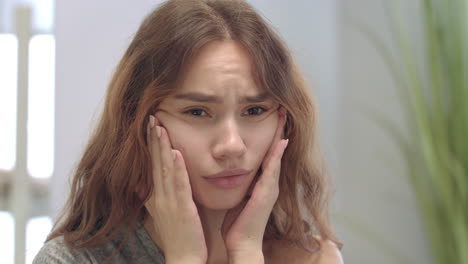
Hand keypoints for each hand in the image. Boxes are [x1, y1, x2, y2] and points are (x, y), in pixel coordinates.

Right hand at [144, 115, 207, 263]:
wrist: (184, 259)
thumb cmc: (178, 236)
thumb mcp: (161, 214)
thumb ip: (151, 197)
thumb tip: (140, 183)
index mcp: (156, 197)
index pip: (151, 165)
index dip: (149, 145)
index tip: (148, 125)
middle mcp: (158, 197)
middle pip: (154, 162)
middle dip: (152, 139)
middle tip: (151, 117)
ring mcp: (169, 202)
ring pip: (163, 169)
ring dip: (161, 147)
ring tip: (159, 126)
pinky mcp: (181, 209)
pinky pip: (178, 185)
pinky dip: (176, 168)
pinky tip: (175, 153)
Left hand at [221, 106, 287, 262]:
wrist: (242, 244)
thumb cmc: (237, 223)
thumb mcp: (239, 197)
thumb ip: (240, 184)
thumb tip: (230, 171)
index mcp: (261, 182)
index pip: (266, 153)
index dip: (270, 135)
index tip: (270, 116)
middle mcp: (268, 182)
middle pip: (275, 150)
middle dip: (278, 129)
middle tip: (281, 108)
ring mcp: (270, 187)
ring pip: (276, 155)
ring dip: (279, 136)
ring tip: (282, 116)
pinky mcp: (266, 194)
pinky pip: (272, 170)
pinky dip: (276, 155)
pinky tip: (280, 141)